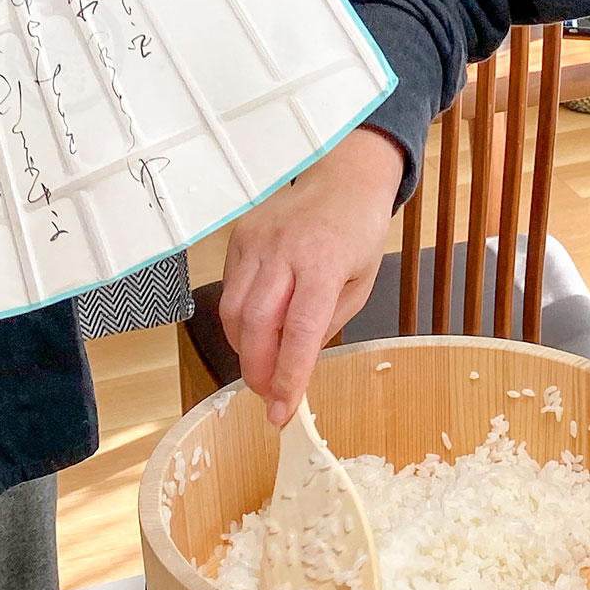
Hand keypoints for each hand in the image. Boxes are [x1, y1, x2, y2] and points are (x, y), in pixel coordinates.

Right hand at [219, 127, 405, 424]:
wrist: (343, 177)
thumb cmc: (359, 233)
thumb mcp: (361, 285)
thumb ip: (326, 324)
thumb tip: (293, 364)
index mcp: (325, 263)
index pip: (300, 331)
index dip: (288, 377)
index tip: (281, 412)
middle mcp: (285, 249)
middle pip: (256, 324)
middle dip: (256, 371)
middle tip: (266, 395)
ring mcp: (256, 239)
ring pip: (232, 310)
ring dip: (243, 348)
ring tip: (262, 363)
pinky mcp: (239, 235)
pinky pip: (229, 288)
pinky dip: (239, 317)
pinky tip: (258, 324)